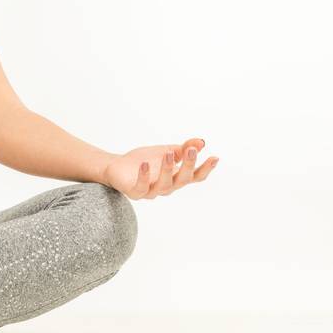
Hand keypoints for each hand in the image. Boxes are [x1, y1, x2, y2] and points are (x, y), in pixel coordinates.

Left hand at [101, 137, 218, 199]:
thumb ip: (184, 148)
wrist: (118, 167)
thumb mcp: (167, 151)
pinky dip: (144, 176)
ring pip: (164, 185)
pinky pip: (141, 187)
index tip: (215, 157)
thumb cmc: (145, 160)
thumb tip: (201, 141)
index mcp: (176, 178)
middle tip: (191, 150)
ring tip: (168, 153)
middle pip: (182, 180)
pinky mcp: (135, 192)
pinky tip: (145, 164)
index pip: (195, 176)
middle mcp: (167, 187)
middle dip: (188, 165)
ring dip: (168, 169)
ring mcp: (151, 191)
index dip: (205, 169)